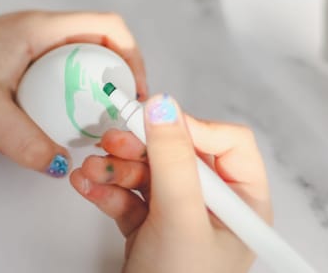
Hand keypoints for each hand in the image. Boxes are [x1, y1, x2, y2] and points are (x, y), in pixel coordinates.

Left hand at [0, 10, 146, 176]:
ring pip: (84, 56)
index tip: (134, 93)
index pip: (107, 27)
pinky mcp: (23, 57)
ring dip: (98, 84)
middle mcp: (41, 30)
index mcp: (40, 29)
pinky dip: (77, 88)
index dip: (132, 57)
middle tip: (120, 113)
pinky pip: (64, 68)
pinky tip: (70, 115)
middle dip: (119, 76)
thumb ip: (26, 143)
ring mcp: (33, 42)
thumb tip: (62, 166)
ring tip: (100, 119)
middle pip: (102, 43)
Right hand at [70, 94, 271, 271]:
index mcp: (241, 200)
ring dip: (115, 167)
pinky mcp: (148, 222)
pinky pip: (127, 193)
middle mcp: (212, 203)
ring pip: (146, 171)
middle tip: (114, 141)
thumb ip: (173, 159)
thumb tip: (164, 105)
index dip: (190, 127)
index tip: (155, 121)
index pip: (225, 142)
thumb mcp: (180, 218)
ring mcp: (177, 212)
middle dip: (140, 148)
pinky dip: (106, 188)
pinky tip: (87, 185)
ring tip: (92, 169)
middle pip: (176, 152)